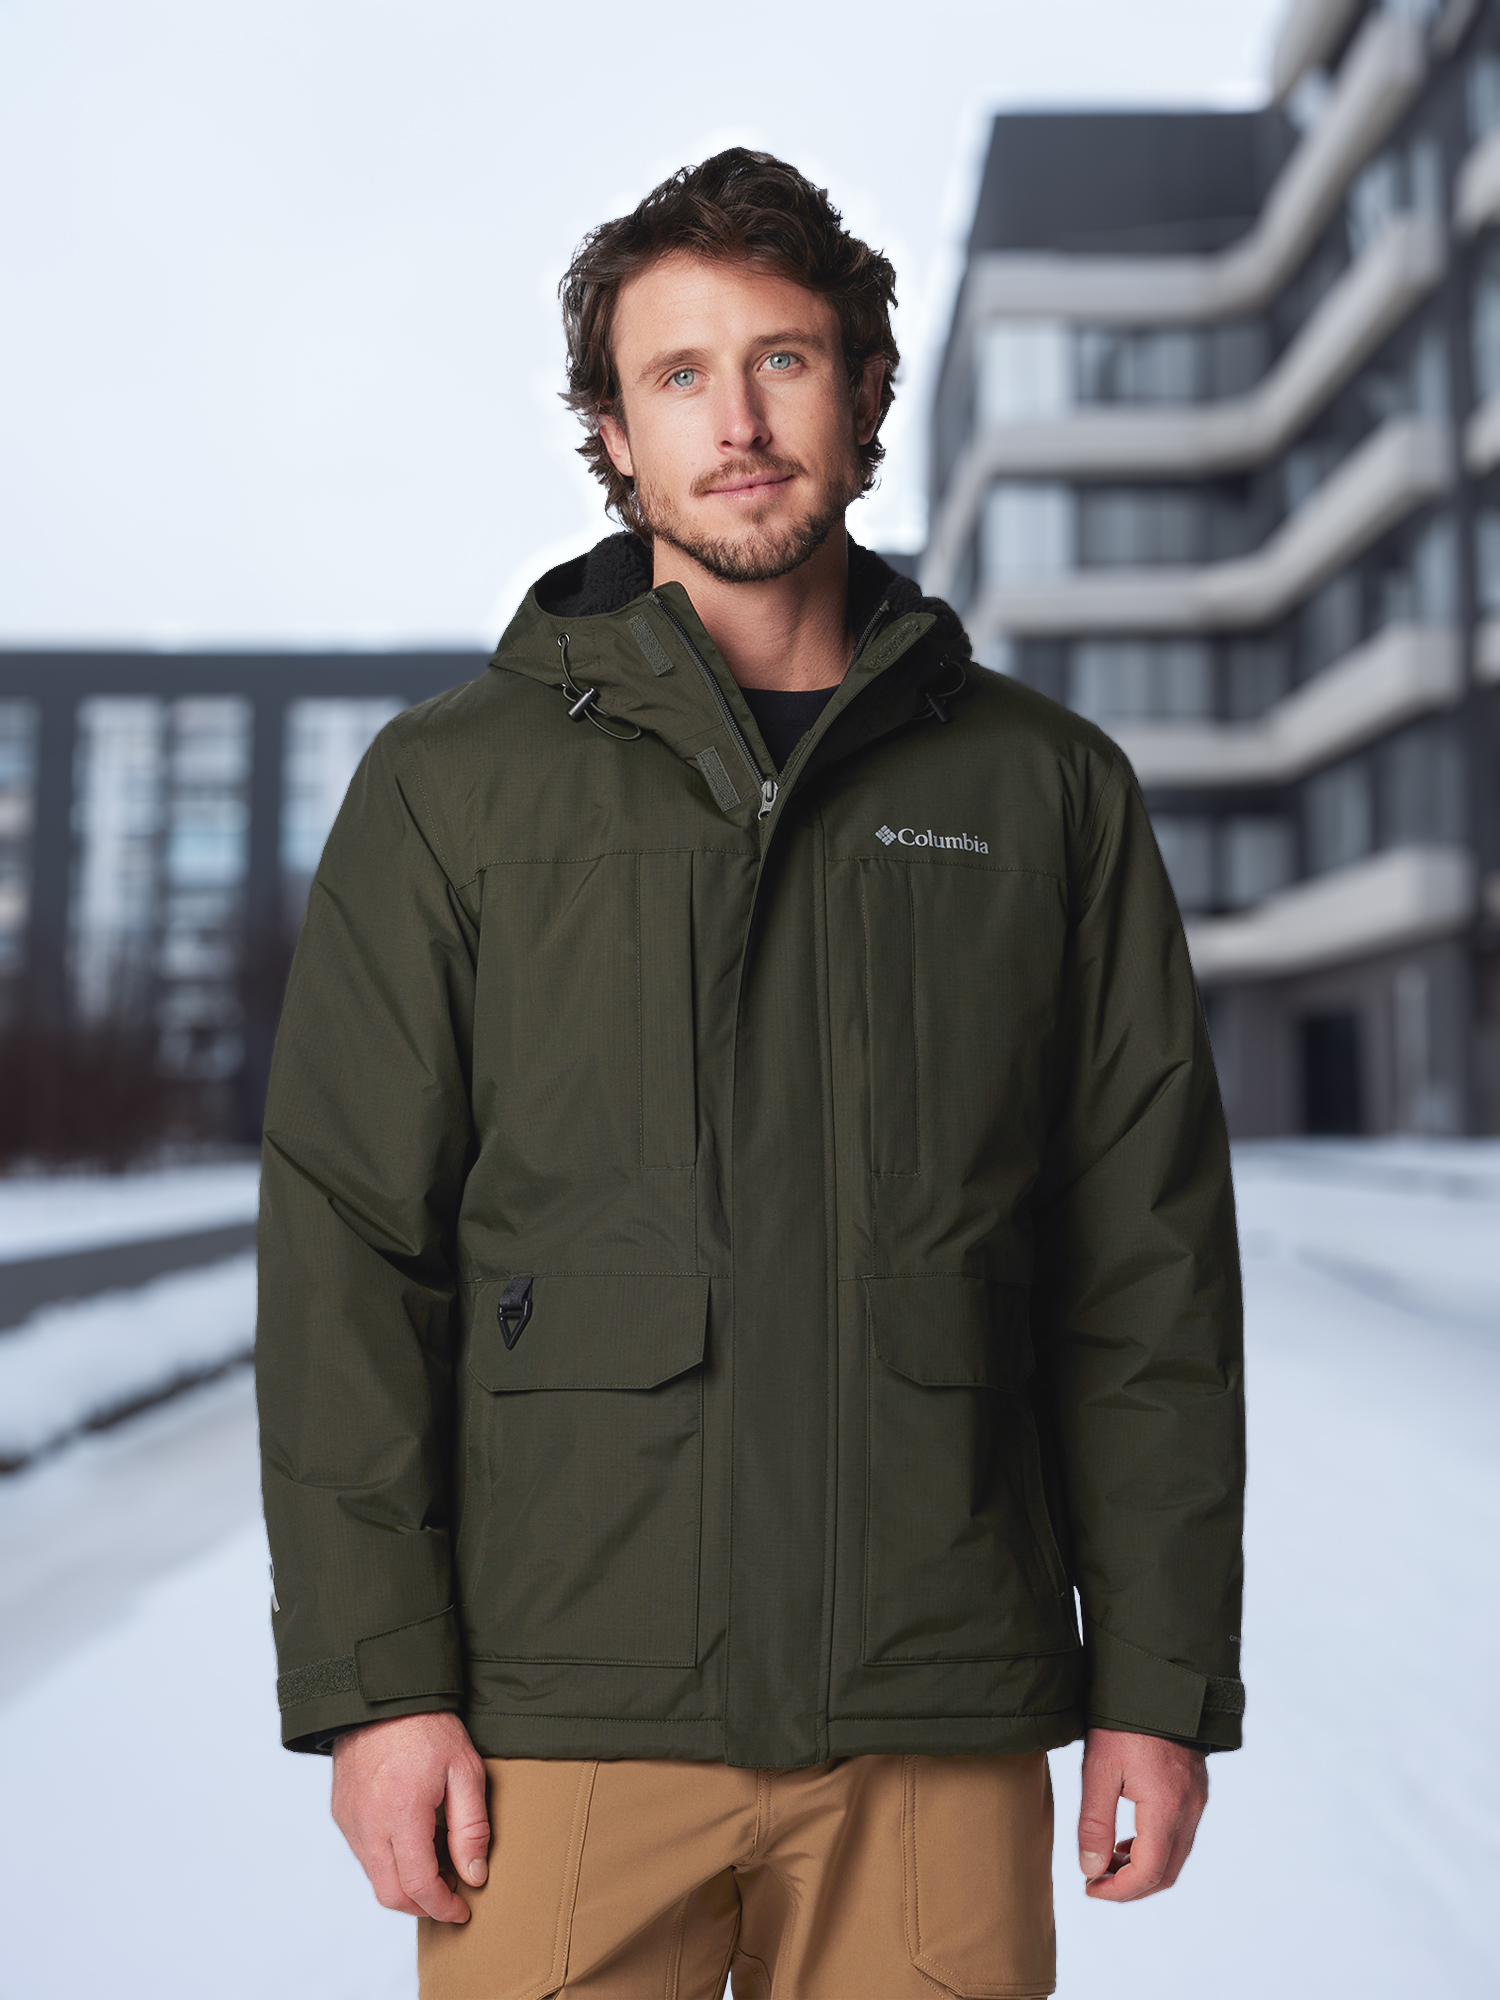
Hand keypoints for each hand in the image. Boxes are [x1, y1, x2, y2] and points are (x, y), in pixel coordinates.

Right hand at [331, 1712, 489, 1922]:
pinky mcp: (341, 1813)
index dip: (442, 1906)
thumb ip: (471, 1828)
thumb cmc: (427, 1726)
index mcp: (400, 1813)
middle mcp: (368, 1824)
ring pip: (375, 1877)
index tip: (462, 1910)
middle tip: (451, 1895)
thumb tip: (474, 1875)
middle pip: (390, 1893)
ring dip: (405, 1884)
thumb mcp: (464, 1770)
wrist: (382, 1694)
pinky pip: (364, 1855)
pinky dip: (389, 1862)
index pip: (418, 1885)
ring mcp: (349, 1820)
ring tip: (437, 1859)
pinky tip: (413, 1841)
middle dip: (422, 1905)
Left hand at [1077, 1727, 1206, 1901]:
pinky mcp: (1196, 1792)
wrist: (1158, 1682)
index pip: (1148, 1873)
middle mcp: (1189, 1810)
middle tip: (1096, 1881)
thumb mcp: (1098, 1768)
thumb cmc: (1124, 1722)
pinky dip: (1154, 1849)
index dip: (1118, 1891)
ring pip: (1175, 1858)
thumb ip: (1094, 1822)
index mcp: (1166, 1808)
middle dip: (1131, 1887)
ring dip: (1142, 1869)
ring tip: (1106, 1860)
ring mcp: (1197, 1801)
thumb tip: (1090, 1869)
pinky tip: (1127, 1839)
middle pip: (1166, 1873)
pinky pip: (1180, 1837)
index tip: (1089, 1887)